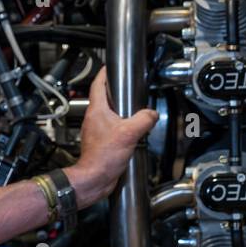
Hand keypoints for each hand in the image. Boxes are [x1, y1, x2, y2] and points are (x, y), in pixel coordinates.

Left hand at [65, 66, 157, 206]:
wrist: (94, 179)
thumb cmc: (103, 157)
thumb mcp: (129, 133)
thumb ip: (143, 119)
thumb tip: (151, 114)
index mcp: (97, 111)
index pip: (98, 85)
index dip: (104, 73)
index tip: (110, 67)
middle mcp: (94, 119)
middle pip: (104, 98)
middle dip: (115, 91)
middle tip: (127, 86)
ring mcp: (96, 131)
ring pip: (109, 114)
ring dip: (120, 110)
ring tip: (133, 109)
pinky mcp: (101, 143)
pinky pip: (112, 129)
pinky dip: (121, 127)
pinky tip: (132, 132)